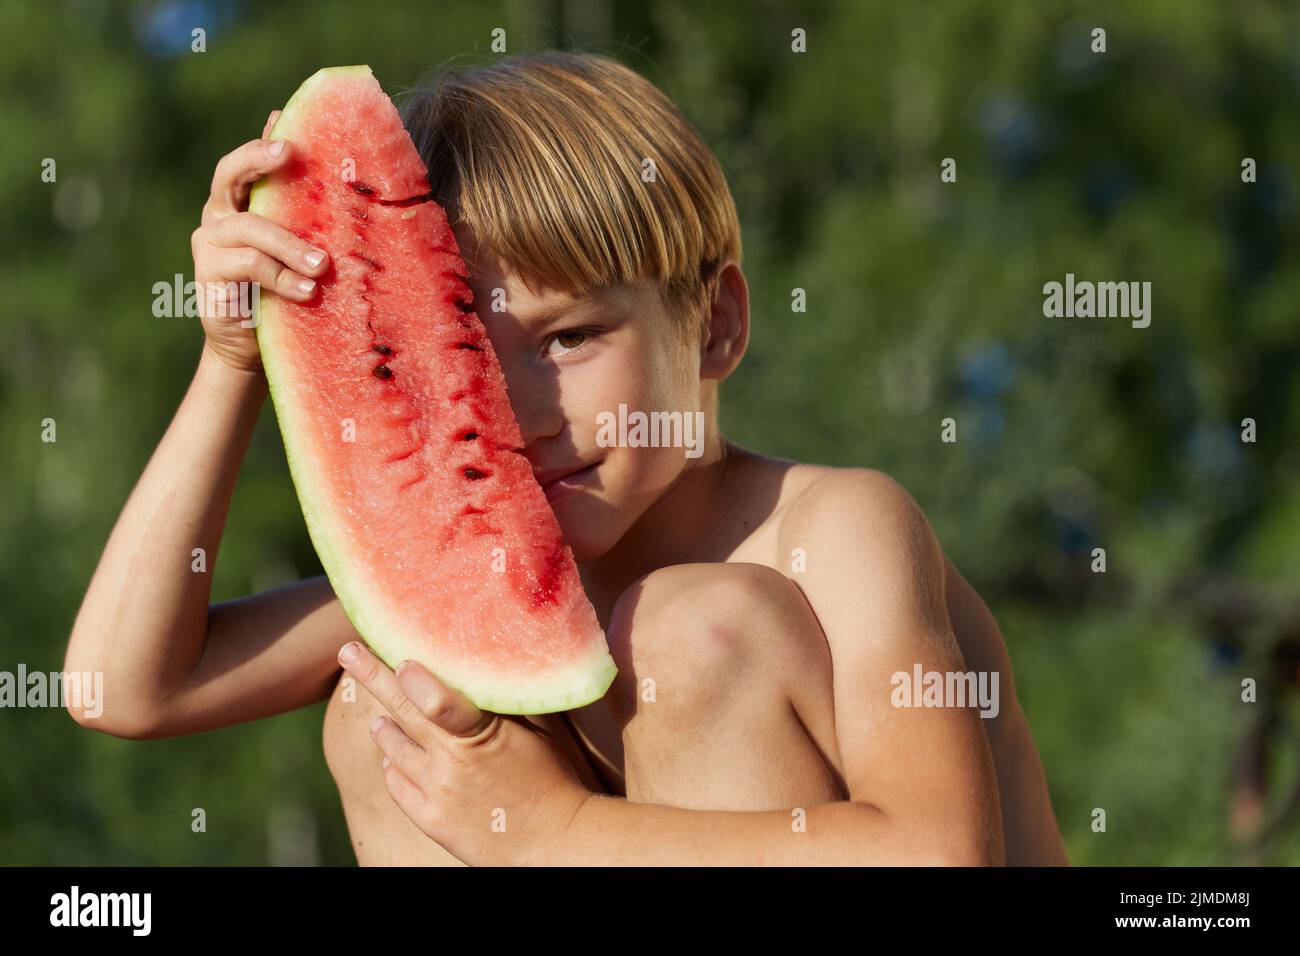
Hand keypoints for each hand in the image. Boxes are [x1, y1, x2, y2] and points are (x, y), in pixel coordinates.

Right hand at [191, 109, 330, 372]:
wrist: (251, 346)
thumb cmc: (283, 291)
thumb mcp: (298, 252)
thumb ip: (307, 219)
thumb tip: (343, 184)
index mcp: (241, 202)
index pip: (248, 162)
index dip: (263, 142)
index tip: (289, 132)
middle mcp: (220, 214)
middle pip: (229, 175)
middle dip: (259, 159)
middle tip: (290, 154)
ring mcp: (210, 242)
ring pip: (249, 226)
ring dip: (289, 244)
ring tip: (322, 265)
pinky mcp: (209, 273)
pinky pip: (248, 265)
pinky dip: (281, 276)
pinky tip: (307, 290)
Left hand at [336, 641, 592, 866]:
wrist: (554, 842)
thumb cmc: (553, 778)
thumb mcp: (540, 730)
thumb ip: (509, 699)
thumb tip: (491, 663)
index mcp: (482, 735)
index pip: (439, 701)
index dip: (415, 678)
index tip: (397, 655)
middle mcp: (451, 762)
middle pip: (402, 711)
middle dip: (372, 675)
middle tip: (349, 651)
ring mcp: (437, 791)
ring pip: (392, 747)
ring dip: (382, 723)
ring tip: (377, 712)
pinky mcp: (429, 819)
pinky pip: (395, 784)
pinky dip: (391, 763)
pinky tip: (393, 754)